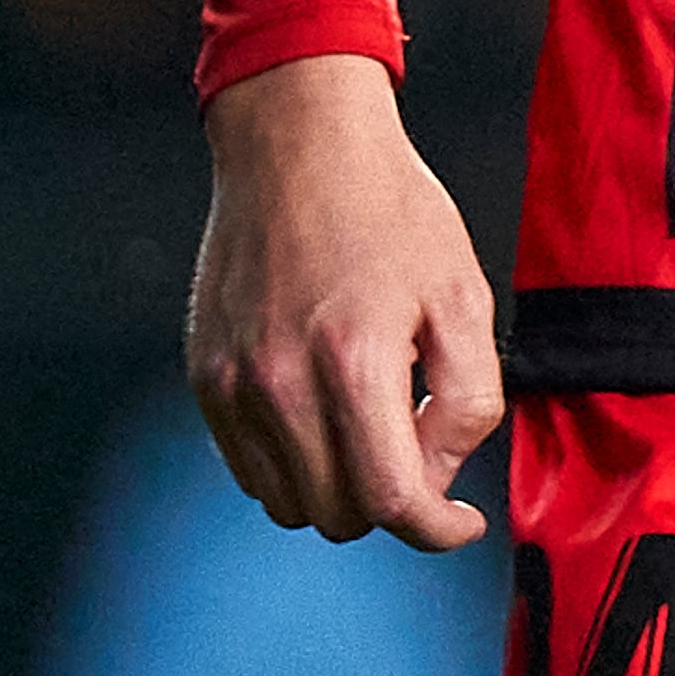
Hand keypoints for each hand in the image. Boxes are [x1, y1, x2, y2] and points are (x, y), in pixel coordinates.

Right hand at [187, 54, 504, 549]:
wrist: (297, 145)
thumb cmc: (391, 212)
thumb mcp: (465, 294)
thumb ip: (469, 400)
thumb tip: (437, 477)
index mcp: (354, 362)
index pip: (392, 501)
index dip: (438, 530)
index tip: (461, 521)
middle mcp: (279, 384)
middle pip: (340, 515)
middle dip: (393, 502)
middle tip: (420, 441)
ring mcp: (232, 385)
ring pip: (289, 505)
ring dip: (339, 489)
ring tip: (371, 419)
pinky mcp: (205, 378)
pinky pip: (249, 470)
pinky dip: (293, 464)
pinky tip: (325, 408)